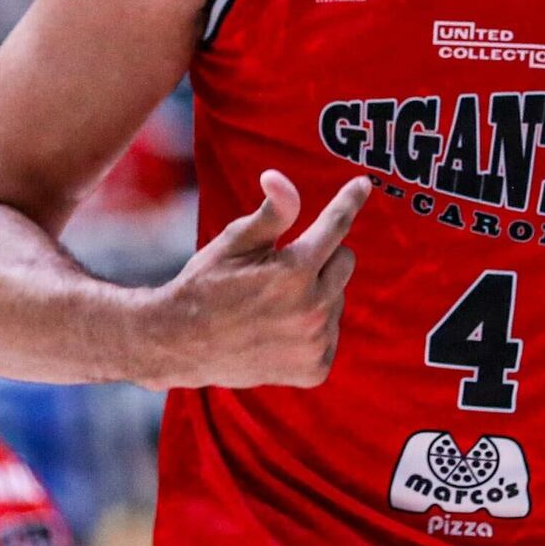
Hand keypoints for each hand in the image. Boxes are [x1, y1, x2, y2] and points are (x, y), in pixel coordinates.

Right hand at [146, 171, 370, 388]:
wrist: (181, 344)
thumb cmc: (207, 284)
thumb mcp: (234, 241)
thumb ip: (271, 211)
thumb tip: (281, 177)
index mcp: (293, 272)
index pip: (335, 226)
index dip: (349, 201)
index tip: (363, 184)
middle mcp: (311, 309)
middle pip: (345, 261)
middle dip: (322, 257)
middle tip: (282, 268)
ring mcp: (315, 343)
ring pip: (338, 298)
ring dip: (317, 294)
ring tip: (274, 304)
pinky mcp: (314, 369)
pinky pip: (331, 333)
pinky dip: (313, 329)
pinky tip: (280, 330)